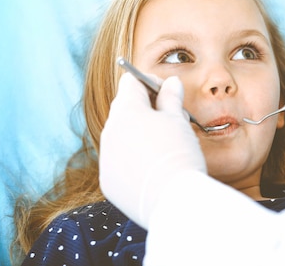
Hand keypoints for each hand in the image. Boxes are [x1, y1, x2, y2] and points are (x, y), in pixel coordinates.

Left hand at [99, 73, 205, 228]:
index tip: (170, 94)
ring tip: (167, 146)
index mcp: (125, 111)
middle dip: (147, 109)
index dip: (152, 83)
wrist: (174, 201)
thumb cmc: (178, 155)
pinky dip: (135, 159)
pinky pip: (120, 161)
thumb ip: (171, 98)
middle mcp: (109, 132)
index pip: (131, 82)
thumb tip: (171, 82)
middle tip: (173, 120)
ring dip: (141, 134)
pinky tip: (156, 168)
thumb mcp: (178, 120)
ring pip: (122, 136)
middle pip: (125, 108)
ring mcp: (106, 158)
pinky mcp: (108, 181)